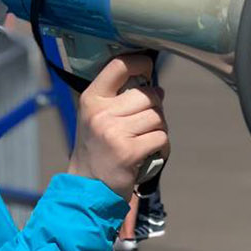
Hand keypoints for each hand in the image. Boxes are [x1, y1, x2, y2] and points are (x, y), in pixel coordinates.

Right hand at [67, 54, 169, 202]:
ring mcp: (114, 132)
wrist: (87, 188)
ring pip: (158, 117)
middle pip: (148, 95)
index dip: (140, 62)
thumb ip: (120, 100)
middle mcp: (100, 113)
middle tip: (146, 123)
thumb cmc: (98, 150)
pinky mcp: (128, 152)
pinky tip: (150, 155)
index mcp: (91, 99)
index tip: (147, 69)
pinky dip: (162, 148)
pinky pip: (161, 138)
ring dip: (159, 130)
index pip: (119, 65)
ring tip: (146, 141)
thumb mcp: (98, 118)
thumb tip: (157, 88)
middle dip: (155, 108)